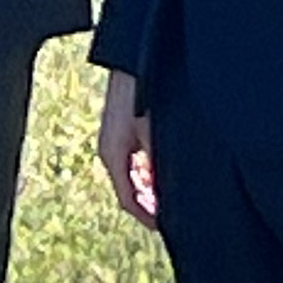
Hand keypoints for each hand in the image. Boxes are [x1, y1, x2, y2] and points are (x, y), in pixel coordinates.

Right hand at [96, 70, 157, 229]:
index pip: (129, 200)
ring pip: (132, 173)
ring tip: (171, 191)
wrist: (132, 57)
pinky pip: (134, 157)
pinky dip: (149, 168)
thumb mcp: (155, 134)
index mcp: (113, 155)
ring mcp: (114, 138)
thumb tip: (166, 194)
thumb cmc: (142, 93)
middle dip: (151, 202)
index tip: (167, 225)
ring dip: (151, 185)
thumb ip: (159, 167)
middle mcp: (109, 149)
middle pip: (129, 189)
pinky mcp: (121, 126)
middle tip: (173, 212)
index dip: (149, 217)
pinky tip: (164, 164)